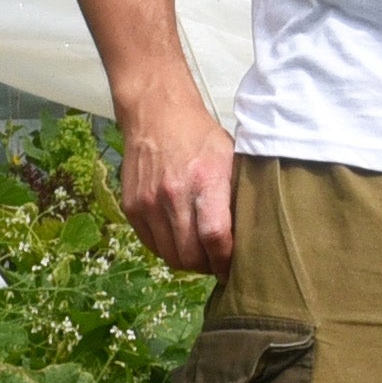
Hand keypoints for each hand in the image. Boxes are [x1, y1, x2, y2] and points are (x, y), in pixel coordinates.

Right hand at [115, 98, 236, 275]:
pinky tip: (178, 238)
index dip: (225, 260)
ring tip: (198, 251)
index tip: (232, 268)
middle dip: (207, 265)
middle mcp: (173, 194)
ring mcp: (148, 202)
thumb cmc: (198, 136)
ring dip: (186, 260)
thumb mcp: (229, 158)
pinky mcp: (131, 206)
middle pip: (190, 255)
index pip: (216, 236)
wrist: (156, 113)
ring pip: (170, 255)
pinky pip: (151, 244)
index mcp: (205, 180)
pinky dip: (166, 249)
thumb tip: (250, 234)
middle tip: (215, 261)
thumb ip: (235, 196)